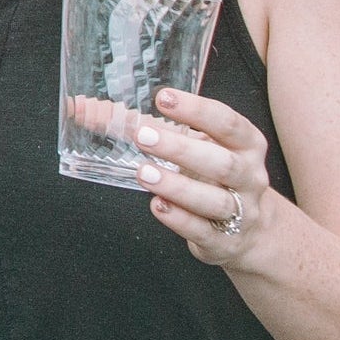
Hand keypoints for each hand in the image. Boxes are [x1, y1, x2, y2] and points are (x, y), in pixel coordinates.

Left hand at [133, 85, 284, 267]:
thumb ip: (151, 128)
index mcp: (246, 147)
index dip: (197, 109)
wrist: (255, 233)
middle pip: (222, 163)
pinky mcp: (226, 241)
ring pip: (214, 200)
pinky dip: (179, 219)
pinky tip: (157, 206)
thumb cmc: (215, 177)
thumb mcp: (197, 148)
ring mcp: (241, 212)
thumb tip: (84, 109)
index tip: (163, 98)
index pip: (228, 123)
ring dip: (177, 186)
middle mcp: (249, 178)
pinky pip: (204, 231)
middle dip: (181, 148)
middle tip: (142, 135)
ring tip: (143, 173)